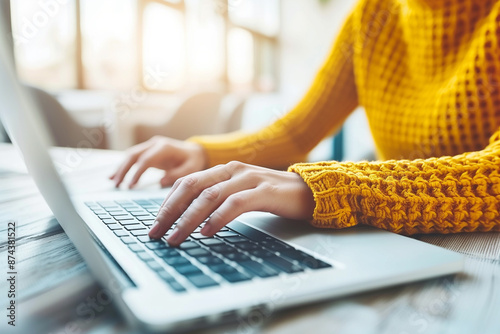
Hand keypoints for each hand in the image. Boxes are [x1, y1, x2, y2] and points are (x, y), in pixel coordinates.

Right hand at [109, 136, 207, 187]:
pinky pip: (132, 158)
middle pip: (134, 155)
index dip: (137, 172)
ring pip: (130, 155)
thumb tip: (161, 182)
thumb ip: (177, 175)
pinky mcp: (148, 151)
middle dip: (124, 170)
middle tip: (118, 185)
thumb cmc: (193, 161)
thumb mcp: (191, 169)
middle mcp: (155, 144)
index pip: (146, 159)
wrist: (195, 152)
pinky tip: (114, 176)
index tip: (131, 185)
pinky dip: (123, 166)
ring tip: (114, 182)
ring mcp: (150, 146)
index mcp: (165, 147)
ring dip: (121, 168)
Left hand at [148, 161, 315, 246]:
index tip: (156, 223)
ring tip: (175, 238)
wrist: (310, 191)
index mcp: (224, 170)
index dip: (168, 202)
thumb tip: (191, 220)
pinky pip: (235, 204)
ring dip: (188, 219)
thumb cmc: (273, 196)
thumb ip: (219, 200)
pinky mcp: (265, 191)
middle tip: (156, 232)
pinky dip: (218, 218)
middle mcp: (233, 170)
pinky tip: (206, 233)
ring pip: (209, 196)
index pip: (187, 182)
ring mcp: (249, 178)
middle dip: (170, 211)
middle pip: (192, 187)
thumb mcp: (241, 194)